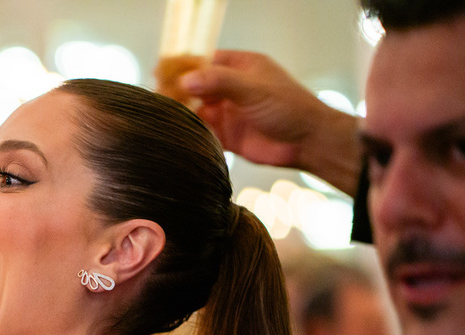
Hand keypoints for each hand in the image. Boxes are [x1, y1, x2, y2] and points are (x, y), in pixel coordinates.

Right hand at [179, 50, 361, 193]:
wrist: (307, 143)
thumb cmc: (289, 107)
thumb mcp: (252, 88)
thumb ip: (219, 82)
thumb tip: (186, 79)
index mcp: (241, 68)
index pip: (206, 62)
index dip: (185, 66)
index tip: (163, 71)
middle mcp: (232, 89)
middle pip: (197, 87)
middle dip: (179, 91)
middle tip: (158, 95)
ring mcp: (228, 113)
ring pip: (197, 110)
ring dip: (182, 113)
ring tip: (162, 115)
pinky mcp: (227, 136)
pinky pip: (202, 132)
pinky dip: (189, 133)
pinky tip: (176, 133)